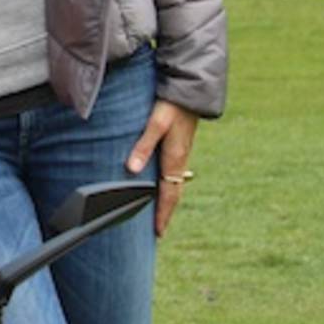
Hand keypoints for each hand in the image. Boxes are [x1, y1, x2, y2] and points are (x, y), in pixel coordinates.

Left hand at [126, 100, 199, 237]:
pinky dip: (169, 186)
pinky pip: (174, 174)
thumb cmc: (171, 106)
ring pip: (174, 184)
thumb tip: (132, 169)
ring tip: (160, 215)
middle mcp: (180, 160)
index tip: (158, 232)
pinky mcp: (180, 147)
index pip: (169, 194)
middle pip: (174, 193)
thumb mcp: (155, 124)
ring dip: (168, 200)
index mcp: (175, 159)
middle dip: (166, 213)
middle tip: (159, 231)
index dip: (163, 214)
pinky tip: (162, 187)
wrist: (190, 91)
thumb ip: (143, 146)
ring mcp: (181, 154)